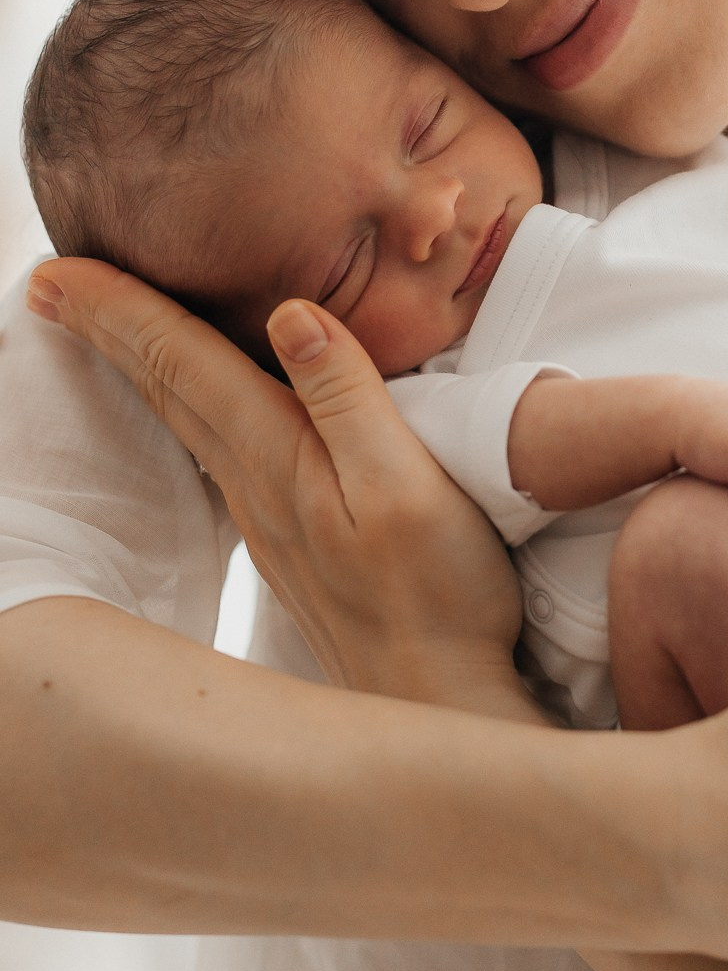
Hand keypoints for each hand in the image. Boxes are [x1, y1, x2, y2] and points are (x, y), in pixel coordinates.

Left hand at [27, 260, 525, 706]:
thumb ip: (349, 398)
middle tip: (45, 286)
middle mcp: (257, 487)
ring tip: (99, 331)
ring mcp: (268, 520)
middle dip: (106, 330)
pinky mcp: (289, 543)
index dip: (121, 312)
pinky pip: (215, 454)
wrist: (436, 699)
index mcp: (280, 459)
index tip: (58, 271)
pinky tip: (189, 412)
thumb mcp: (407, 483)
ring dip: (137, 368)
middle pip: (167, 390)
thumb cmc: (438, 595)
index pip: (184, 364)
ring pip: (184, 423)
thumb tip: (291, 316)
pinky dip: (184, 411)